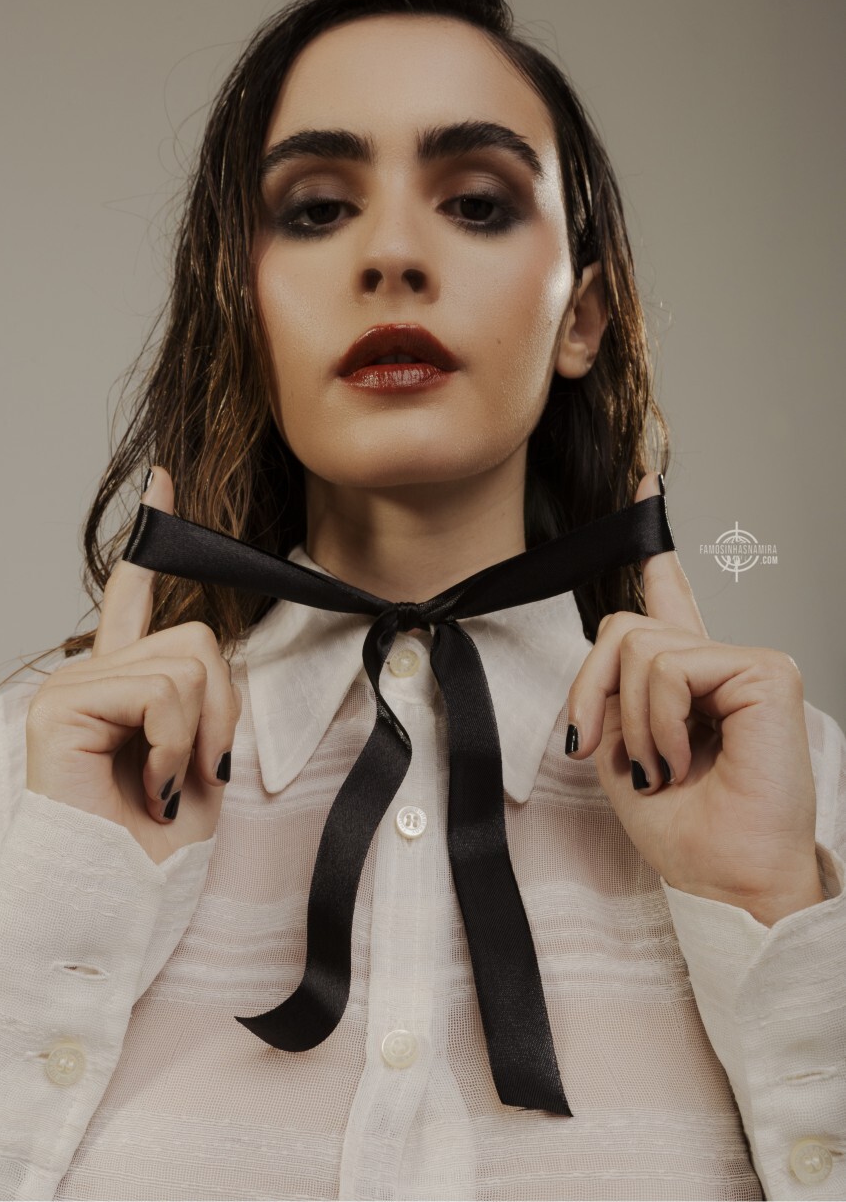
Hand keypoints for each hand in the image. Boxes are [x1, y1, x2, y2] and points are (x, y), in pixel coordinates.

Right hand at [26, 467, 240, 863]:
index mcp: (128, 681)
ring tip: (168, 783)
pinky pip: (160, 692)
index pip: (136, 594)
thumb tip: (216, 651)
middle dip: (221, 709)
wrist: (123, 902)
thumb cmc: (160, 845)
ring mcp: (74, 684)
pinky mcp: (62, 702)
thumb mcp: (204, 753)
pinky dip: (175, 745)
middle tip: (197, 769)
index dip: (151, 533)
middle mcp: (96, 672)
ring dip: (199, 735)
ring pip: (187, 663)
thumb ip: (204, 692)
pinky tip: (150, 784)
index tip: (161, 475)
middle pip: (199, 637)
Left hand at [564, 472, 824, 925]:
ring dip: (632, 721)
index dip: (654, 541)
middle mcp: (721, 660)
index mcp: (690, 677)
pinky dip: (657, 721)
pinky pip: (669, 666)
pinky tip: (684, 756)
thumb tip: (606, 653)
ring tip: (665, 766)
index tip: (646, 482)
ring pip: (638, 645)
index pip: (671, 595)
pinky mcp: (765, 669)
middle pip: (622, 626)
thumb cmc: (685, 830)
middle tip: (611, 750)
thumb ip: (613, 691)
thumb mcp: (624, 751)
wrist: (726, 877)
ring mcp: (747, 661)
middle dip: (594, 691)